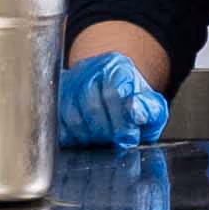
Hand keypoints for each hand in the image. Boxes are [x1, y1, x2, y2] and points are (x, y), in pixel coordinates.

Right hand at [53, 40, 169, 157]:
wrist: (112, 93)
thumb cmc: (133, 101)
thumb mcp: (151, 105)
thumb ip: (150, 109)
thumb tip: (138, 114)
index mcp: (117, 67)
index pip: (113, 92)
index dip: (121, 121)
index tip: (129, 139)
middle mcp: (89, 69)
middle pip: (91, 105)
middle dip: (106, 131)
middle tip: (116, 142)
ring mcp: (69, 83)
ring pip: (73, 117)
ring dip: (89, 136)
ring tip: (102, 141)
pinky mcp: (56, 99)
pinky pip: (60, 124)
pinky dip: (73, 137)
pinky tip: (87, 139)